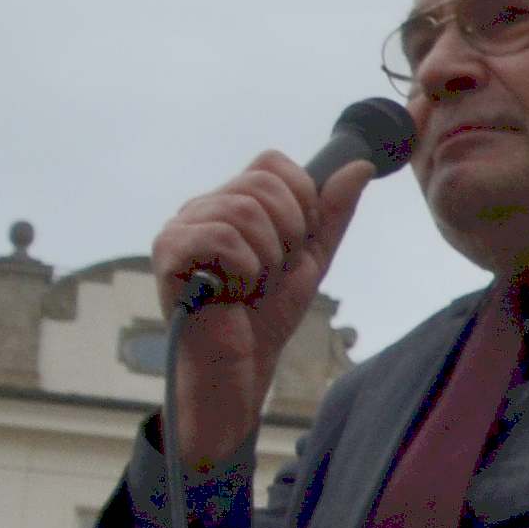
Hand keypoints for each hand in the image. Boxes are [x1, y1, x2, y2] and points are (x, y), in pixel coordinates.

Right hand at [152, 151, 377, 473]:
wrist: (243, 364)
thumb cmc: (267, 314)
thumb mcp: (312, 258)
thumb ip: (332, 213)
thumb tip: (361, 166)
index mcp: (231, 202)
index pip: (271, 163)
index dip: (300, 200)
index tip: (299, 243)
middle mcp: (201, 207)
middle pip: (261, 182)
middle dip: (289, 233)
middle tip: (273, 270)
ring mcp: (179, 227)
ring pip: (244, 209)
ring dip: (266, 256)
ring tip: (251, 284)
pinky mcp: (167, 252)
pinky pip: (221, 237)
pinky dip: (243, 269)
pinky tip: (230, 292)